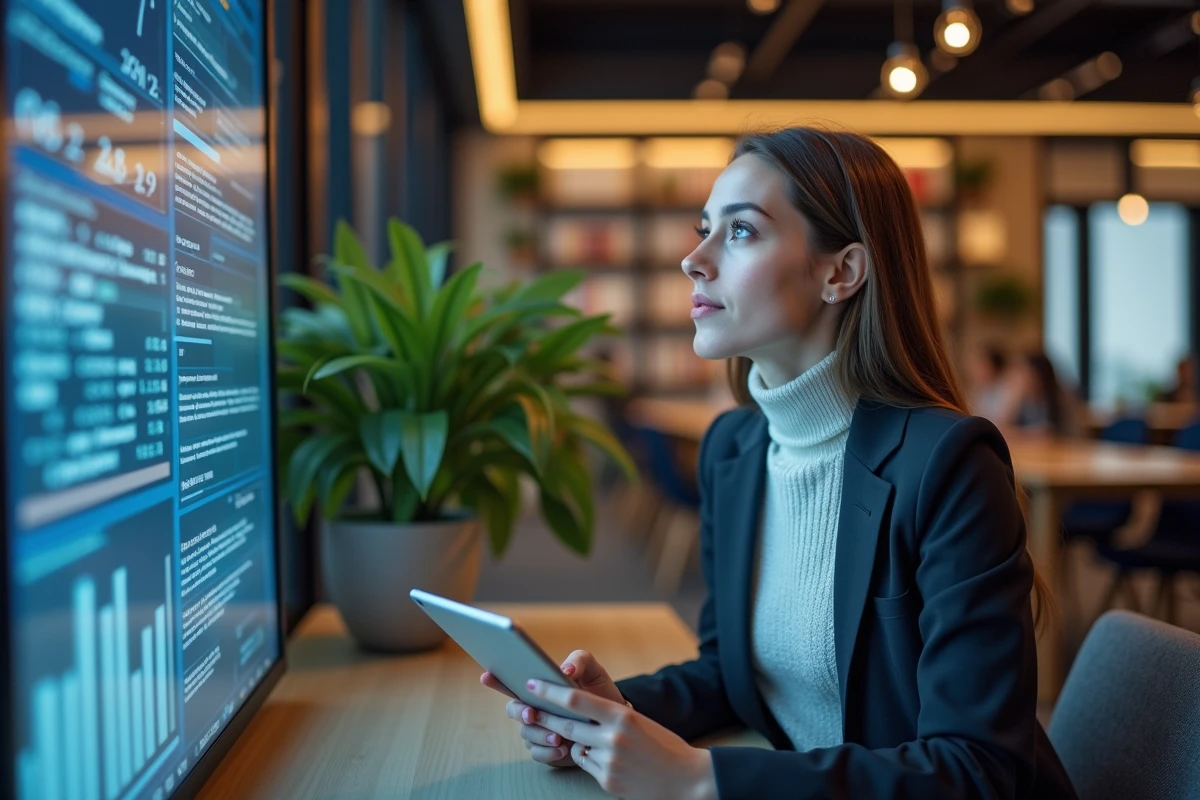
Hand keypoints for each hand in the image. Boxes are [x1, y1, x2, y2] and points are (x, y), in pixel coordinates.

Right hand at [480, 649, 625, 768]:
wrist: (616, 721)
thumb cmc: (599, 691)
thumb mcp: (593, 670)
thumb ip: (579, 661)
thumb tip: (565, 671)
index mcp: (540, 687)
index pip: (512, 681)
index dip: (496, 679)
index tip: (488, 675)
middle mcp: (534, 708)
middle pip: (513, 710)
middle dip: (520, 712)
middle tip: (533, 713)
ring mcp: (540, 730)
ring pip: (526, 734)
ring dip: (539, 734)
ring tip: (559, 736)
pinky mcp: (548, 750)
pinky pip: (538, 754)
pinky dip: (548, 753)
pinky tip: (563, 749)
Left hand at [520, 678, 716, 799]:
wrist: (688, 779)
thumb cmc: (663, 745)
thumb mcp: (638, 721)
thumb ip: (609, 717)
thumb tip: (576, 714)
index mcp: (621, 716)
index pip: (575, 700)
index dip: (549, 691)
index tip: (532, 684)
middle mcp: (612, 738)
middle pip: (566, 725)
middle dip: (544, 717)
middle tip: (528, 710)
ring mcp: (609, 762)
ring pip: (575, 747)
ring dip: (574, 742)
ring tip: (591, 739)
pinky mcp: (607, 781)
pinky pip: (586, 765)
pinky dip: (589, 759)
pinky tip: (607, 759)